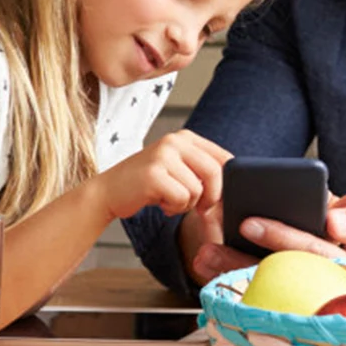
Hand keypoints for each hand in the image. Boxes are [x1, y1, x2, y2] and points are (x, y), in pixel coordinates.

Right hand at [96, 131, 231, 222]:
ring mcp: (163, 155)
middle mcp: (175, 141)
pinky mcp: (153, 174)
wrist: (108, 192)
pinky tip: (160, 203)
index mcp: (186, 137)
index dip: (227, 183)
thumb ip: (204, 173)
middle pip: (215, 173)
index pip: (225, 158)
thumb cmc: (147, 185)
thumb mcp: (179, 170)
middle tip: (200, 208)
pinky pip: (182, 198)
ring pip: (198, 189)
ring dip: (187, 204)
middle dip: (212, 197)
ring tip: (169, 199)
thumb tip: (237, 190)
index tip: (217, 199)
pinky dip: (174, 208)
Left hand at [189, 183, 345, 285]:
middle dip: (282, 239)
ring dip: (240, 264)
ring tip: (209, 248)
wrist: (318, 278)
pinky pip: (258, 297)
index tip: (331, 222)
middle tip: (247, 223)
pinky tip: (205, 264)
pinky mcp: (286, 307)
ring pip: (283, 281)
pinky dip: (228, 280)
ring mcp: (316, 294)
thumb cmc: (335, 240)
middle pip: (317, 258)